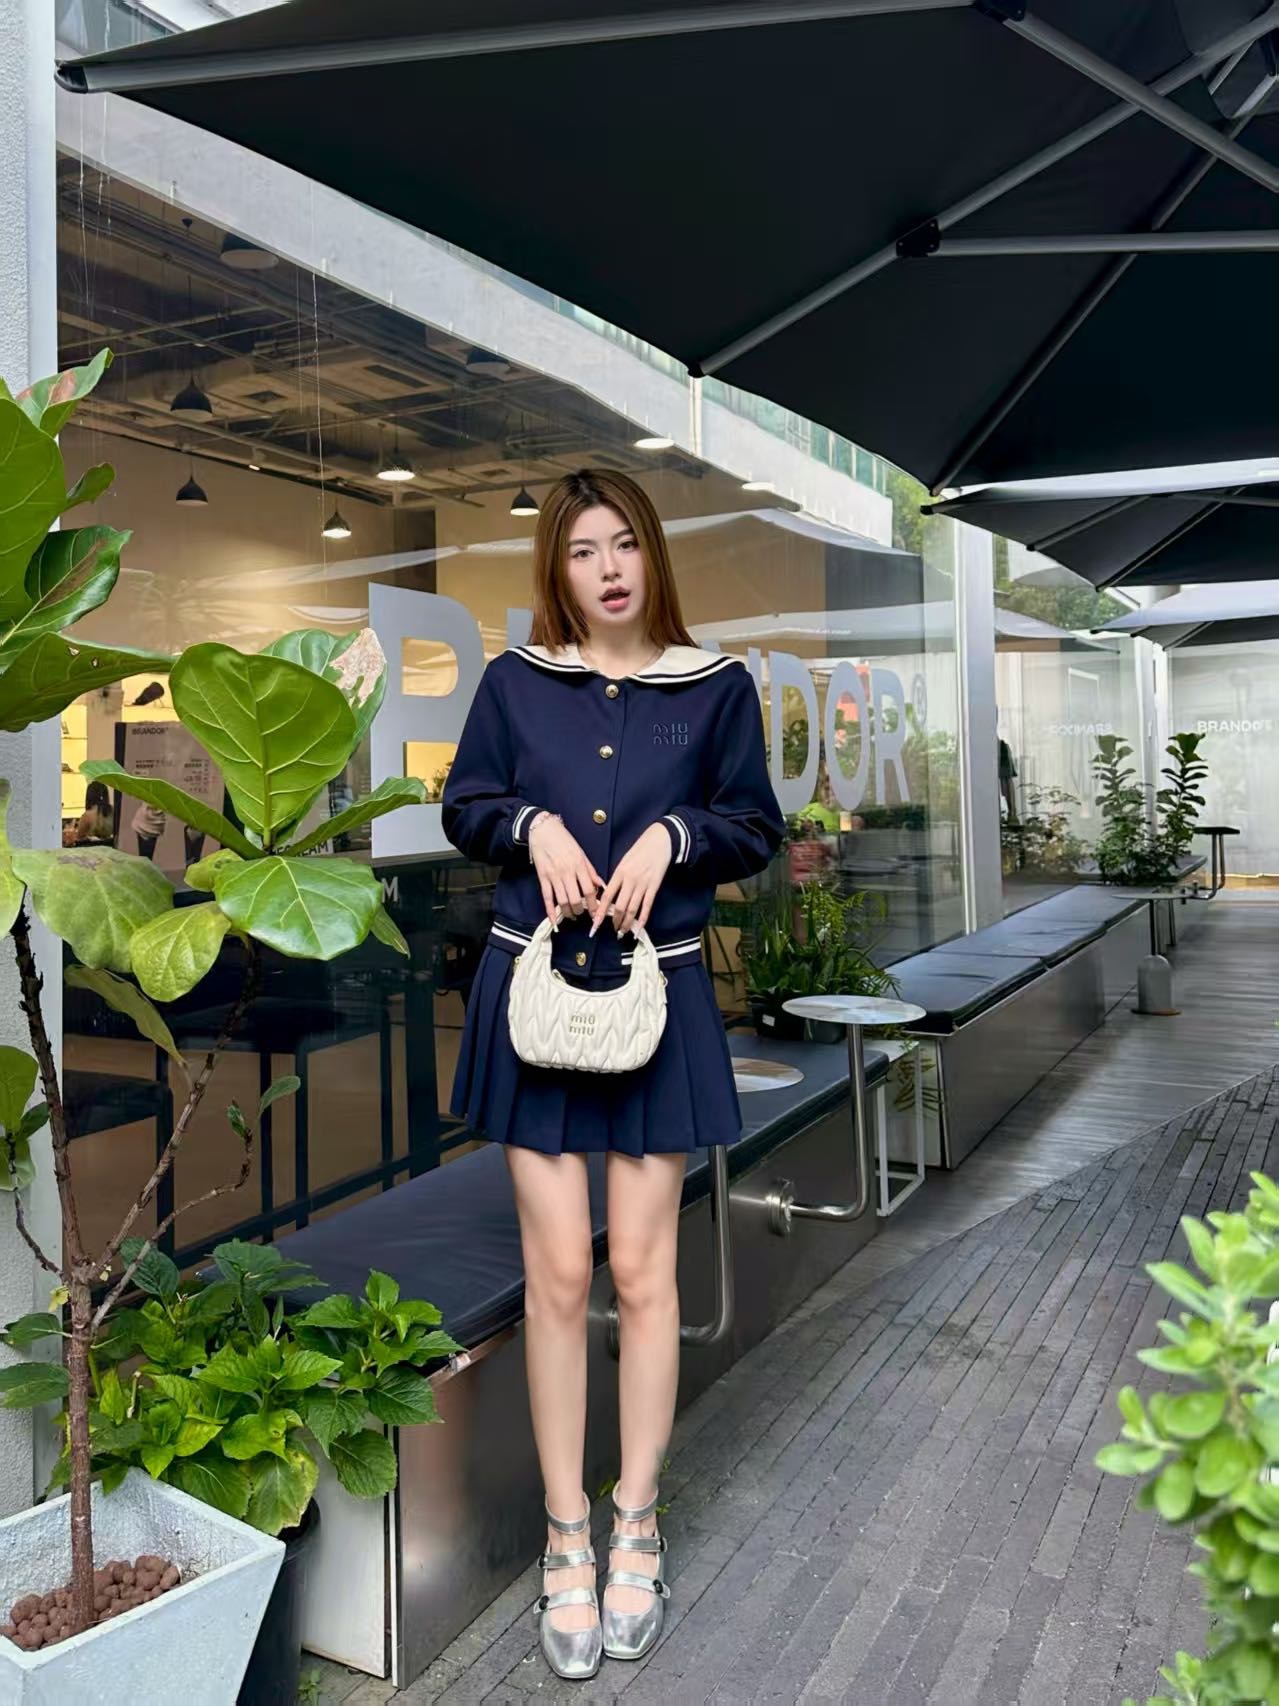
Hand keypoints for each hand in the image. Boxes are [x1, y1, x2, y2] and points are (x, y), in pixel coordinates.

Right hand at [529, 813, 601, 924]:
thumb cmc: (564, 840)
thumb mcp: (581, 853)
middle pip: (576, 899)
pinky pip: (547, 898)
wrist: (543, 830)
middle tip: (583, 914)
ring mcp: (553, 875)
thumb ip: (590, 871)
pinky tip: (554, 920)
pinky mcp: (542, 877)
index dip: (594, 905)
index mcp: (579, 865)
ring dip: (568, 912)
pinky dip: (550, 911)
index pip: (589, 890)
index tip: (597, 913)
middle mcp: (567, 872)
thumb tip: (601, 886)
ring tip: (572, 915)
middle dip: (581, 911)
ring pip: (562, 901)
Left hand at [591, 823, 671, 937]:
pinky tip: (639, 927)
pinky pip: (647, 905)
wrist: (660, 840)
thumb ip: (618, 877)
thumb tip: (610, 895)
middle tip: (613, 930)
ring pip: (632, 908)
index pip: (607, 896)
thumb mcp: (624, 861)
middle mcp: (630, 880)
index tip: (595, 923)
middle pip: (620, 906)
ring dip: (627, 922)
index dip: (600, 912)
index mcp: (619, 873)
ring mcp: (643, 884)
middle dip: (615, 921)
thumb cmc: (640, 850)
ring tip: (623, 931)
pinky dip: (643, 918)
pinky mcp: (654, 886)